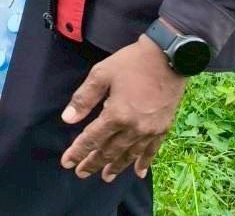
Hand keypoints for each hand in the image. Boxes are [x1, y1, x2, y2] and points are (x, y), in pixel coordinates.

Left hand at [60, 32, 187, 180]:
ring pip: (129, 154)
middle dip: (93, 162)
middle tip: (80, 173)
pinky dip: (143, 162)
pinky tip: (137, 172)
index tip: (66, 162)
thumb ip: (83, 98)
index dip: (78, 151)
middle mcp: (133, 128)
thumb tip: (68, 119)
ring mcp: (150, 130)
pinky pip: (152, 151)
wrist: (168, 58)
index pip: (92, 138)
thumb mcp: (101, 74)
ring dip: (116, 167)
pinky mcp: (163, 128)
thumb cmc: (131, 63)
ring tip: (105, 177)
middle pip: (109, 150)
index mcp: (116, 114)